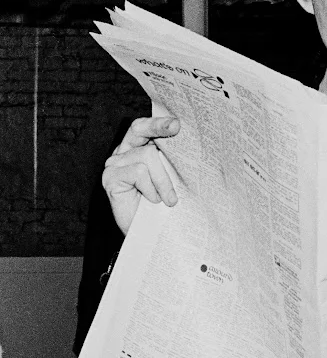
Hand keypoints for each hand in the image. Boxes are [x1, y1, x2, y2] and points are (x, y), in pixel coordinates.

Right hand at [102, 115, 180, 235]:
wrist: (149, 234)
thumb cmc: (160, 207)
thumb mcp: (170, 179)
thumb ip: (170, 161)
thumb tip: (186, 144)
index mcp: (137, 148)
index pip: (144, 128)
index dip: (158, 122)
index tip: (176, 123)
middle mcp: (123, 152)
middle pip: (139, 130)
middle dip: (158, 127)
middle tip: (175, 127)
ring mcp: (114, 164)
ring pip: (147, 155)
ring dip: (163, 179)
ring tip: (168, 199)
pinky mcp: (110, 177)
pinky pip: (138, 172)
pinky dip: (151, 187)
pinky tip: (152, 200)